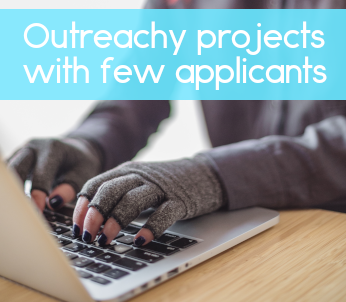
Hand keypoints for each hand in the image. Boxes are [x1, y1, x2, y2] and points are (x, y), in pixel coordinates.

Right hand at [7, 138, 101, 211]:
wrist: (75, 150)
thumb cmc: (80, 164)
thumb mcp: (82, 175)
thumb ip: (69, 189)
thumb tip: (53, 203)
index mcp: (53, 148)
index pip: (41, 174)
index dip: (38, 195)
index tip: (37, 212)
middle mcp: (34, 147)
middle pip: (16, 169)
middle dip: (17, 192)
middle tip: (22, 212)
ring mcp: (22, 151)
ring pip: (8, 172)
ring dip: (11, 191)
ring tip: (17, 209)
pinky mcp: (15, 158)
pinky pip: (8, 175)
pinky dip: (10, 188)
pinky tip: (14, 202)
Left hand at [73, 154, 224, 246]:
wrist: (203, 174)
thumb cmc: (165, 183)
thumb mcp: (139, 180)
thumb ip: (118, 192)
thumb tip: (89, 218)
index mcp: (128, 170)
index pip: (97, 183)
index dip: (83, 205)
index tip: (77, 226)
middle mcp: (142, 176)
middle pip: (110, 190)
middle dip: (95, 213)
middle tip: (87, 235)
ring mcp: (161, 188)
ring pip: (132, 200)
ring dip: (115, 221)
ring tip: (106, 240)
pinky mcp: (180, 201)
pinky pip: (163, 214)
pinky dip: (150, 228)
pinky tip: (140, 240)